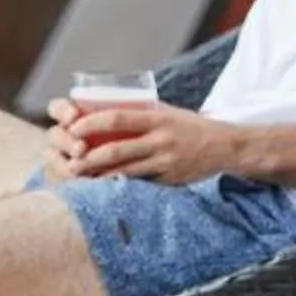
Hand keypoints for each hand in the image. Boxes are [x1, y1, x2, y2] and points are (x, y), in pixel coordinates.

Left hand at [48, 98, 236, 185]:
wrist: (226, 147)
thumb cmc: (191, 126)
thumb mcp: (169, 112)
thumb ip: (142, 111)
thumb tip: (107, 105)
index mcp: (158, 118)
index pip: (118, 118)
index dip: (92, 123)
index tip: (72, 128)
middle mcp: (161, 140)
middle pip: (117, 150)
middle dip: (89, 158)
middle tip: (69, 162)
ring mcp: (165, 163)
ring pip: (125, 172)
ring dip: (99, 176)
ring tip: (79, 178)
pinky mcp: (169, 180)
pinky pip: (139, 184)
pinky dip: (119, 186)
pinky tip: (102, 189)